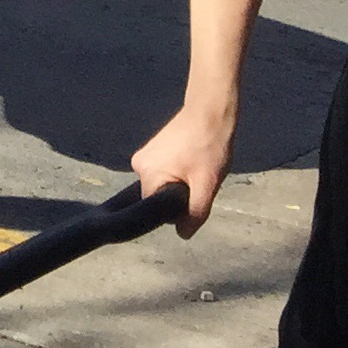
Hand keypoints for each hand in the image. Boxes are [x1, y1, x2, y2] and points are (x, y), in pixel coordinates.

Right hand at [129, 101, 231, 238]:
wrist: (209, 113)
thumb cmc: (209, 148)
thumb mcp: (207, 185)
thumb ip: (195, 213)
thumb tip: (183, 234)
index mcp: (147, 174)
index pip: (155, 209)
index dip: (177, 209)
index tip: (195, 197)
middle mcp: (137, 164)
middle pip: (157, 196)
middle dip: (178, 195)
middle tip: (199, 181)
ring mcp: (143, 154)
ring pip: (160, 184)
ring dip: (178, 183)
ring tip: (197, 169)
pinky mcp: (150, 148)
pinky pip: (161, 172)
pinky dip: (176, 173)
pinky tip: (191, 163)